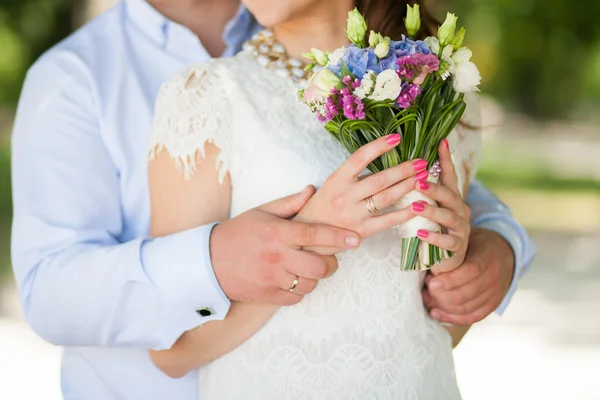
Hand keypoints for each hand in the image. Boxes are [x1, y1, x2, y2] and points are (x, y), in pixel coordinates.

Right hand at [210, 186, 360, 304]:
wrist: (207, 262)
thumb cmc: (237, 233)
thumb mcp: (261, 212)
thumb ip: (289, 203)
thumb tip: (311, 190)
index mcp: (276, 232)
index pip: (313, 234)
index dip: (337, 237)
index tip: (355, 239)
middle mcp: (276, 257)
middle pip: (318, 266)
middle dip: (331, 264)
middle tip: (329, 260)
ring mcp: (271, 278)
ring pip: (310, 284)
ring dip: (315, 278)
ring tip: (309, 269)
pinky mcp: (267, 296)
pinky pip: (296, 298)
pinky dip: (301, 290)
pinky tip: (295, 280)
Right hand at [296, 134, 426, 253]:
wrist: (306, 234)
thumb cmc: (322, 205)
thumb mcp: (331, 184)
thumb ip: (353, 175)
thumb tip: (380, 159)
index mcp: (337, 179)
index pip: (360, 157)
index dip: (379, 146)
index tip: (397, 138)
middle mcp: (345, 196)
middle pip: (380, 179)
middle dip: (404, 169)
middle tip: (422, 162)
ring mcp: (353, 214)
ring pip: (386, 197)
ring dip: (407, 186)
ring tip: (423, 178)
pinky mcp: (361, 231)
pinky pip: (387, 221)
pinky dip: (404, 213)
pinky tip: (418, 206)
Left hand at [409, 139, 470, 272]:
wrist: (446, 259)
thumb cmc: (433, 228)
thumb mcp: (429, 207)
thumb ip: (421, 190)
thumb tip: (404, 167)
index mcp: (452, 198)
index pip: (449, 176)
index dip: (446, 159)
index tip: (441, 142)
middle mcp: (460, 210)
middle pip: (449, 195)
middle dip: (433, 187)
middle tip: (417, 180)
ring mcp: (461, 229)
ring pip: (448, 217)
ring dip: (431, 211)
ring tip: (414, 207)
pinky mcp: (457, 248)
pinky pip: (447, 242)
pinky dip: (434, 237)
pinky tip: (420, 234)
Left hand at [423, 227, 515, 323]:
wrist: (504, 253)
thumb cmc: (477, 244)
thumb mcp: (467, 237)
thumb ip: (450, 245)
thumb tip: (423, 248)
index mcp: (486, 258)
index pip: (470, 272)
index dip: (450, 280)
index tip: (431, 282)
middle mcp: (493, 278)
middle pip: (466, 294)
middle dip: (442, 295)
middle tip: (426, 288)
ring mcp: (494, 293)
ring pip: (466, 307)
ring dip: (443, 305)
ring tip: (427, 297)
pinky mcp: (492, 305)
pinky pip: (472, 316)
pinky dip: (452, 317)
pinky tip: (435, 312)